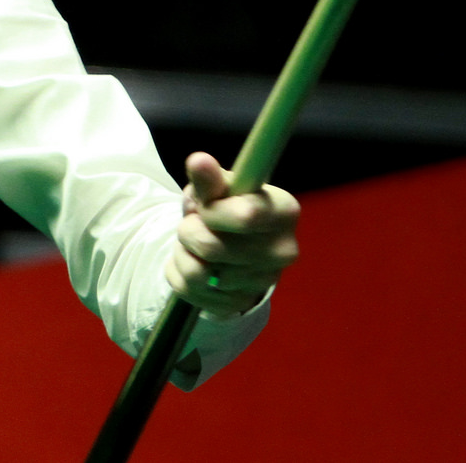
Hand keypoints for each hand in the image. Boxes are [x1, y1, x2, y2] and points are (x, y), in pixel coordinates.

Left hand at [165, 152, 299, 316]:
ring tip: (192, 243)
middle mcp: (283, 250)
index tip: (203, 205)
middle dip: (188, 231)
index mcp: (285, 211)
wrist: (230, 244)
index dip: (212, 211)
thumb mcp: (217, 187)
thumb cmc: (225, 206)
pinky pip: (189, 290)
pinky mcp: (241, 303)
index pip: (245, 216)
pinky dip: (180, 273)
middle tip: (192, 223)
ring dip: (182, 253)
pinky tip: (194, 262)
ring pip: (197, 272)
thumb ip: (208, 178)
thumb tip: (199, 161)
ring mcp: (264, 282)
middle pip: (213, 247)